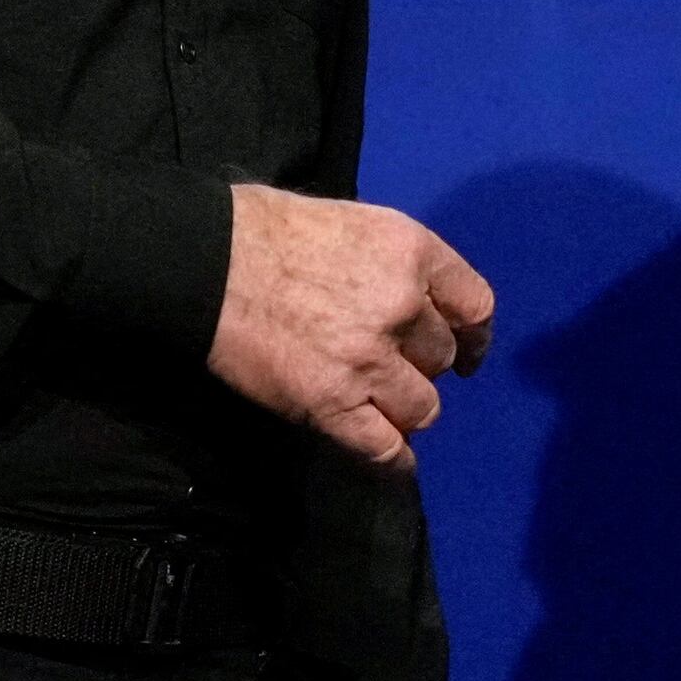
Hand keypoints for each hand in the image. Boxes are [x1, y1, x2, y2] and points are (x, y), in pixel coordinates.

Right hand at [211, 185, 493, 468]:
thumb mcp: (353, 222)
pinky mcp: (332, 403)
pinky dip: (392, 457)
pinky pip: (385, 448)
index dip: (473, 335)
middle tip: (389, 367)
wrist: (206, 262)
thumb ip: (394, 264)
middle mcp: (402, 306)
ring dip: (405, 409)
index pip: (475, 305)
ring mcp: (369, 359)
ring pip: (423, 407)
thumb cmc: (267, 231)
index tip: (465, 351)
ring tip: (379, 404)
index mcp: (411, 252)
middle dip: (421, 365)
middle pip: (442, 357)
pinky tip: (390, 456)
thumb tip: (416, 301)